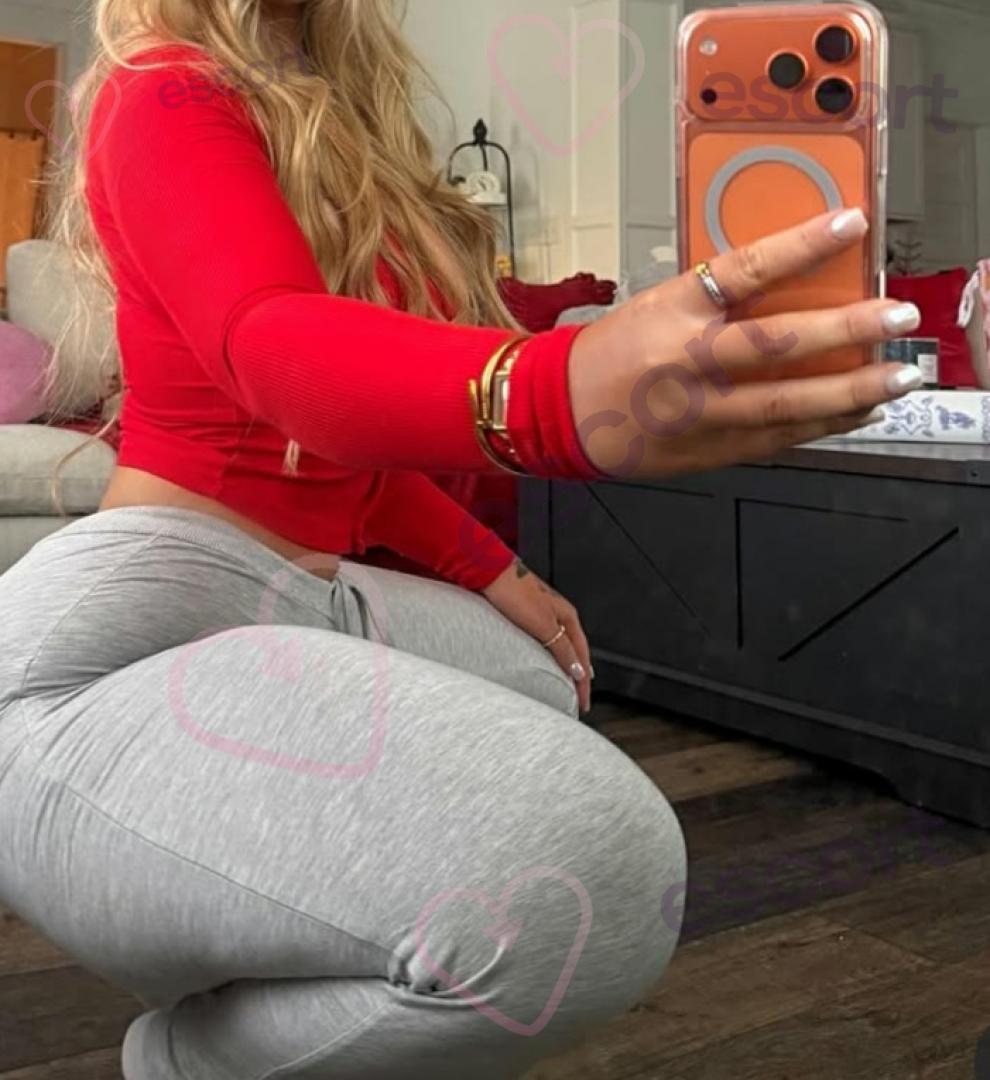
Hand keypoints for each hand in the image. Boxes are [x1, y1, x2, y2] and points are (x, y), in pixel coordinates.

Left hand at [482, 560, 592, 713]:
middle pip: (576, 651)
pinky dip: (552, 656)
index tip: (583, 703)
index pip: (583, 656)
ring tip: (566, 684)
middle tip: (578, 698)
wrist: (490, 573)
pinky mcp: (529, 614)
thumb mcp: (544, 625)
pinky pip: (547, 642)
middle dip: (580, 676)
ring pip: (562, 646)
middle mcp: (560, 614)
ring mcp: (545, 613)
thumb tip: (580, 671)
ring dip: (567, 666)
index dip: (584, 682)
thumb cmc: (516, 593)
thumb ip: (563, 649)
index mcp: (569, 616)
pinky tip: (546, 661)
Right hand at [568, 208, 924, 477]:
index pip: (743, 269)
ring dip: (848, 391)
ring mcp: (697, 412)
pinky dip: (821, 426)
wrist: (560, 413)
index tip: (850, 223)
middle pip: (774, 344)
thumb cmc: (610, 355)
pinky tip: (856, 413)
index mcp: (671, 313)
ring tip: (895, 377)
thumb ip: (717, 300)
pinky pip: (774, 439)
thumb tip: (789, 285)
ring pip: (783, 403)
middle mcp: (685, 362)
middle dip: (844, 330)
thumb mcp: (657, 307)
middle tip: (895, 316)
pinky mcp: (706, 449)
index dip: (801, 245)